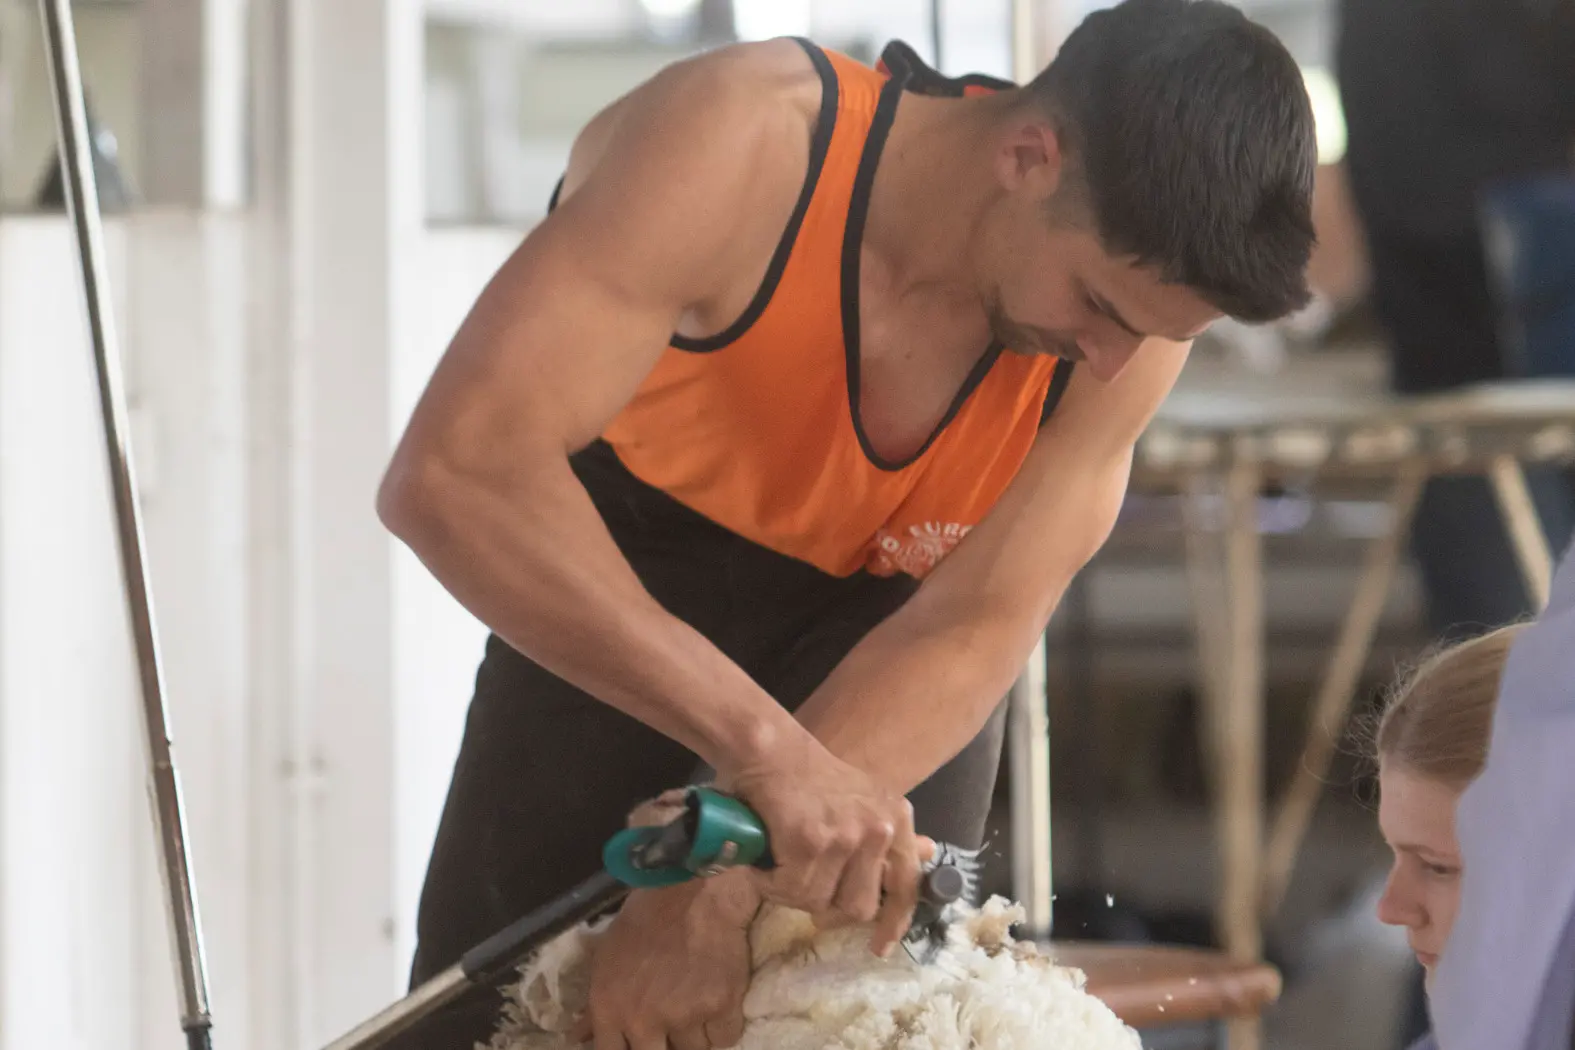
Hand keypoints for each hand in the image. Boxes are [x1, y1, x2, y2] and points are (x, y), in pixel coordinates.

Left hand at [575, 872, 758, 1049]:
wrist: (695, 888)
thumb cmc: (646, 916)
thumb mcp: (608, 956)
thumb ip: (595, 1004)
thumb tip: (578, 1036)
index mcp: (610, 1009)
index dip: (627, 1049)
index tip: (642, 1041)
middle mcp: (644, 1021)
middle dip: (665, 1044)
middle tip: (672, 1022)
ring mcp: (684, 1018)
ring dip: (696, 1033)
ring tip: (697, 1001)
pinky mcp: (721, 1008)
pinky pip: (725, 1037)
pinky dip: (724, 1025)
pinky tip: (719, 1001)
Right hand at [725, 736, 921, 956]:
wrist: (769, 749)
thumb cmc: (809, 776)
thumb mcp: (864, 799)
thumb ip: (892, 832)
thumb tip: (929, 852)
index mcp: (896, 818)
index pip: (907, 884)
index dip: (894, 922)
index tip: (879, 947)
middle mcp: (879, 829)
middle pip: (859, 907)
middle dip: (827, 909)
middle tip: (804, 891)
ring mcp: (846, 837)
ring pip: (818, 902)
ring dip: (790, 893)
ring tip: (778, 865)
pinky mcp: (810, 843)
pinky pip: (789, 890)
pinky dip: (770, 884)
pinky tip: (764, 861)